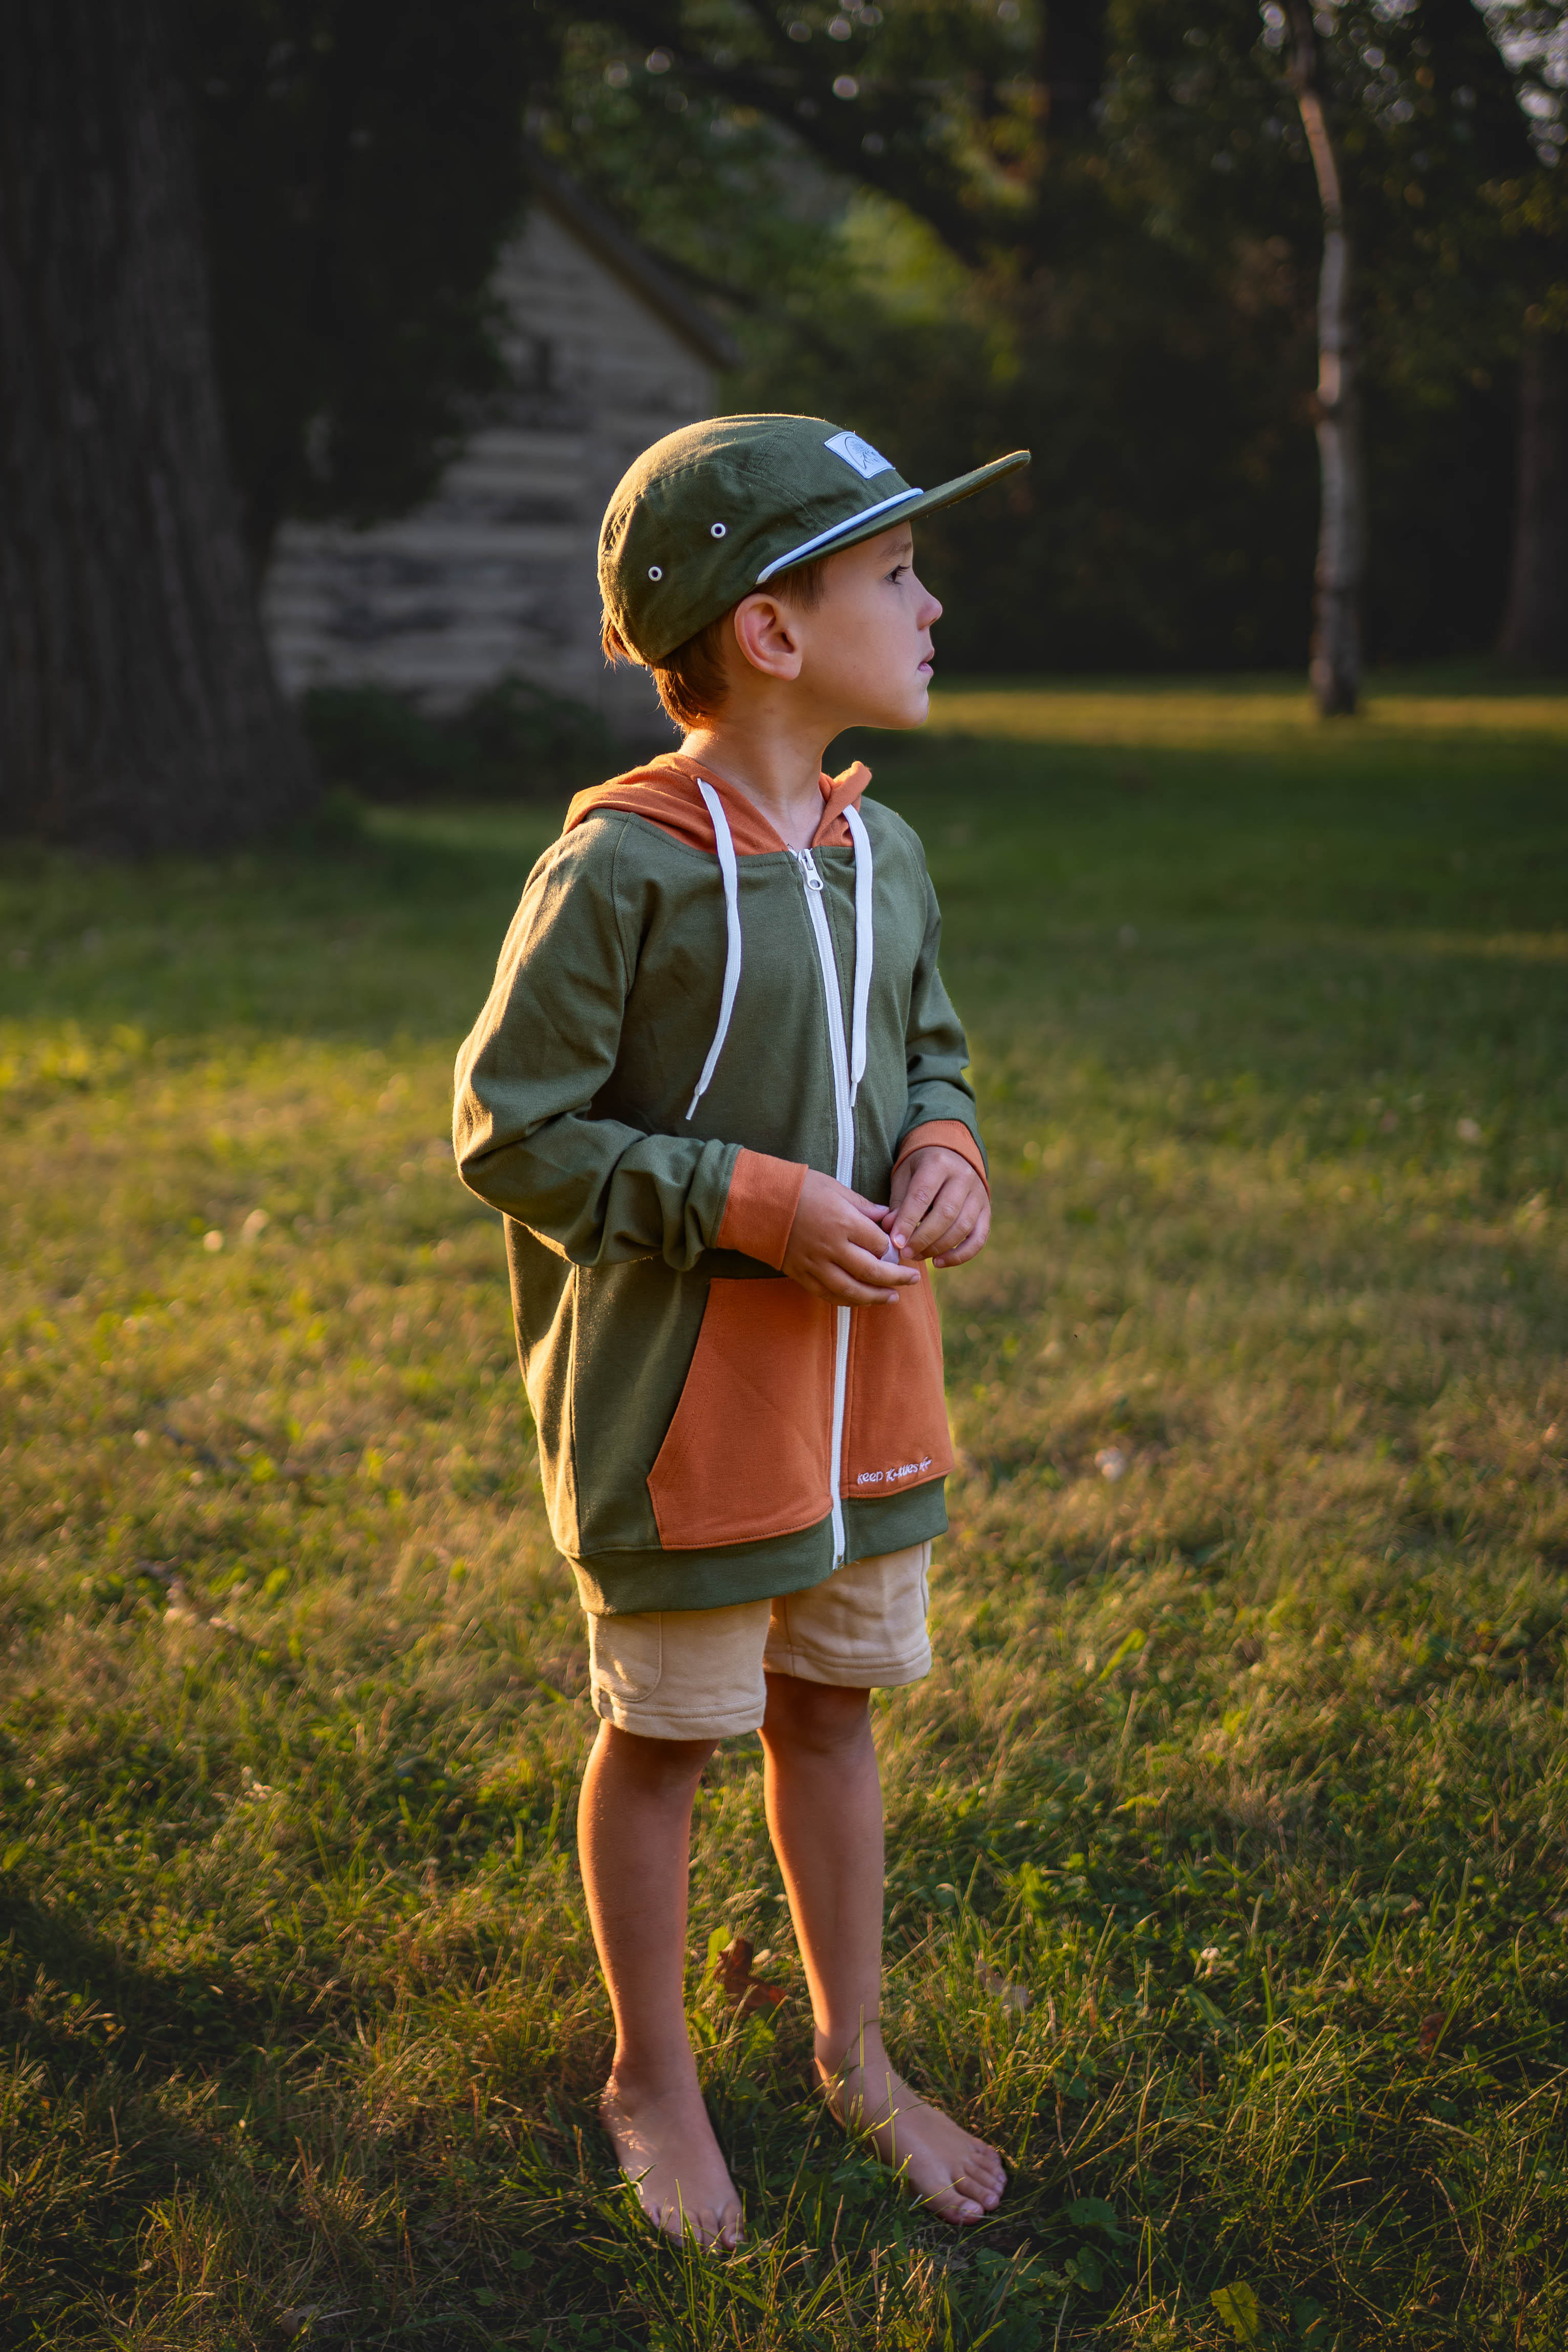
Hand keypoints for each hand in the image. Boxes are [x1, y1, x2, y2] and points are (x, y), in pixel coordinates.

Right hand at [782, 1171, 921, 1305]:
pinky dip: (847, 1300)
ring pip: (852, 1290)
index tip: (900, 1249)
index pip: (879, 1244)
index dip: (893, 1248)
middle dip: (896, 1278)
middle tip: (912, 1279)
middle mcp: (832, 1247)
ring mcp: (815, 1264)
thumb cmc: (799, 1189)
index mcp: (843, 1222)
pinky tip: (861, 1300)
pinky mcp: (801, 1275)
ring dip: (875, 1297)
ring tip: (892, 1297)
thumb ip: (864, 1207)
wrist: (759, 1203)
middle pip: (871, 1271)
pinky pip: (828, 1294)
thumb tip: (889, 1218)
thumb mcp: (836, 1188)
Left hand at [887, 1147, 989, 1267]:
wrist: (951, 1156)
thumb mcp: (904, 1177)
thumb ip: (899, 1202)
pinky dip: (959, 1255)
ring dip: (938, 1248)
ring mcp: (979, 1194)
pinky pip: (978, 1239)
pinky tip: (938, 1262)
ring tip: (918, 1256)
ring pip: (963, 1227)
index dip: (907, 1222)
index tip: (895, 1243)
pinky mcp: (986, 1211)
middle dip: (923, 1238)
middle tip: (905, 1253)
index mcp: (938, 1164)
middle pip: (945, 1214)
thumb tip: (891, 1229)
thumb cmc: (921, 1170)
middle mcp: (963, 1177)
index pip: (922, 1196)